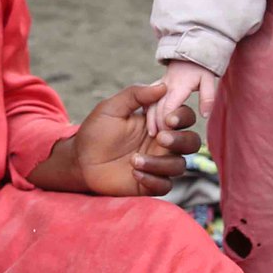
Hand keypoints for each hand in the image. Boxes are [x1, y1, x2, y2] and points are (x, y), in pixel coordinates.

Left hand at [34, 80, 199, 196]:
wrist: (79, 161)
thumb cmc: (95, 132)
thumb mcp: (111, 108)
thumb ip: (135, 95)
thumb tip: (162, 86)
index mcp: (158, 123)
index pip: (184, 117)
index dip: (182, 117)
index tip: (168, 118)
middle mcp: (162, 144)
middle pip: (192, 142)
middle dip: (180, 140)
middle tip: (159, 138)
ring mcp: (158, 164)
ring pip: (179, 166)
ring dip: (160, 163)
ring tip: (133, 160)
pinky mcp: (150, 184)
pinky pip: (165, 186)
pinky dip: (153, 180)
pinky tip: (134, 173)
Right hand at [151, 59, 218, 137]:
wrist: (190, 51)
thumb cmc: (201, 67)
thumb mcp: (208, 79)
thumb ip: (208, 97)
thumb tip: (205, 115)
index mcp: (178, 87)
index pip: (168, 107)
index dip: (165, 122)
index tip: (166, 136)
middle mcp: (166, 86)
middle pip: (157, 108)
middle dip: (156, 124)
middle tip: (158, 140)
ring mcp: (159, 86)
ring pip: (150, 103)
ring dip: (149, 118)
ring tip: (152, 133)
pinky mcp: (157, 85)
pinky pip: (148, 97)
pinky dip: (146, 109)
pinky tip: (147, 120)